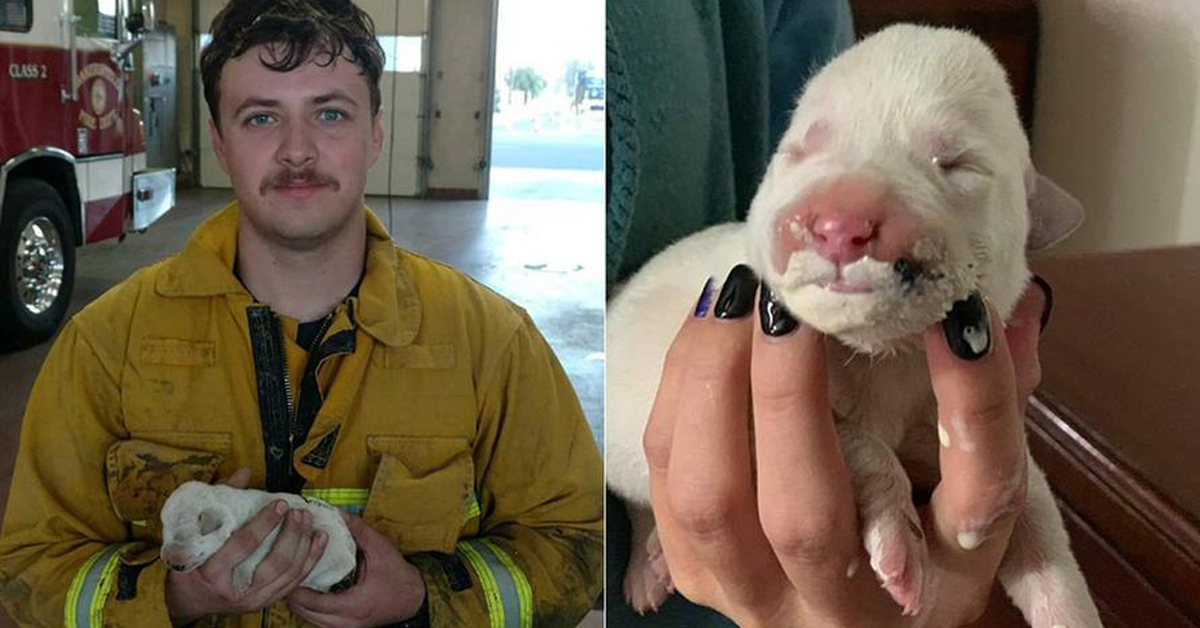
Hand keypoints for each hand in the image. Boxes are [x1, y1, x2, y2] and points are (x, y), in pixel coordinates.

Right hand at [165, 468, 328, 624]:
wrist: (191, 600)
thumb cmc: (190, 562)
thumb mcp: (194, 533)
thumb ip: (219, 501)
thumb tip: (244, 473)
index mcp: (211, 573)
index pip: (243, 546)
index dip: (264, 523)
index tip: (280, 504)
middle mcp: (235, 592)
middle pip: (275, 563)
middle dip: (292, 535)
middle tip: (298, 512)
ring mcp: (254, 601)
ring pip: (289, 573)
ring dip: (304, 544)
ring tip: (309, 521)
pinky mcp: (266, 602)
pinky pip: (295, 582)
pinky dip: (310, 559)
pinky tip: (319, 540)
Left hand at [286, 513, 425, 627]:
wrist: (413, 598)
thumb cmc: (399, 578)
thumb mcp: (381, 549)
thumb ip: (359, 531)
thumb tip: (339, 513)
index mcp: (354, 605)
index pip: (313, 602)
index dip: (296, 586)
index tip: (287, 569)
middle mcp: (346, 623)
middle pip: (304, 613)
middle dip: (291, 593)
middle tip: (285, 571)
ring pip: (308, 619)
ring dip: (298, 602)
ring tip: (292, 579)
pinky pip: (317, 621)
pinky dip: (308, 607)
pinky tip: (307, 592)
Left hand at [642, 266, 1046, 627]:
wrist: (844, 615)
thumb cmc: (917, 543)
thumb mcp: (970, 490)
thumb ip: (987, 408)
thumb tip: (1010, 307)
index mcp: (942, 588)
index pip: (974, 494)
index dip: (971, 400)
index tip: (958, 312)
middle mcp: (840, 612)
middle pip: (804, 519)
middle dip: (788, 386)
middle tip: (794, 292)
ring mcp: (750, 598)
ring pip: (707, 498)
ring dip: (712, 380)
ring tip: (741, 296)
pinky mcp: (689, 570)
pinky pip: (663, 475)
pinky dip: (677, 391)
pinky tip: (708, 326)